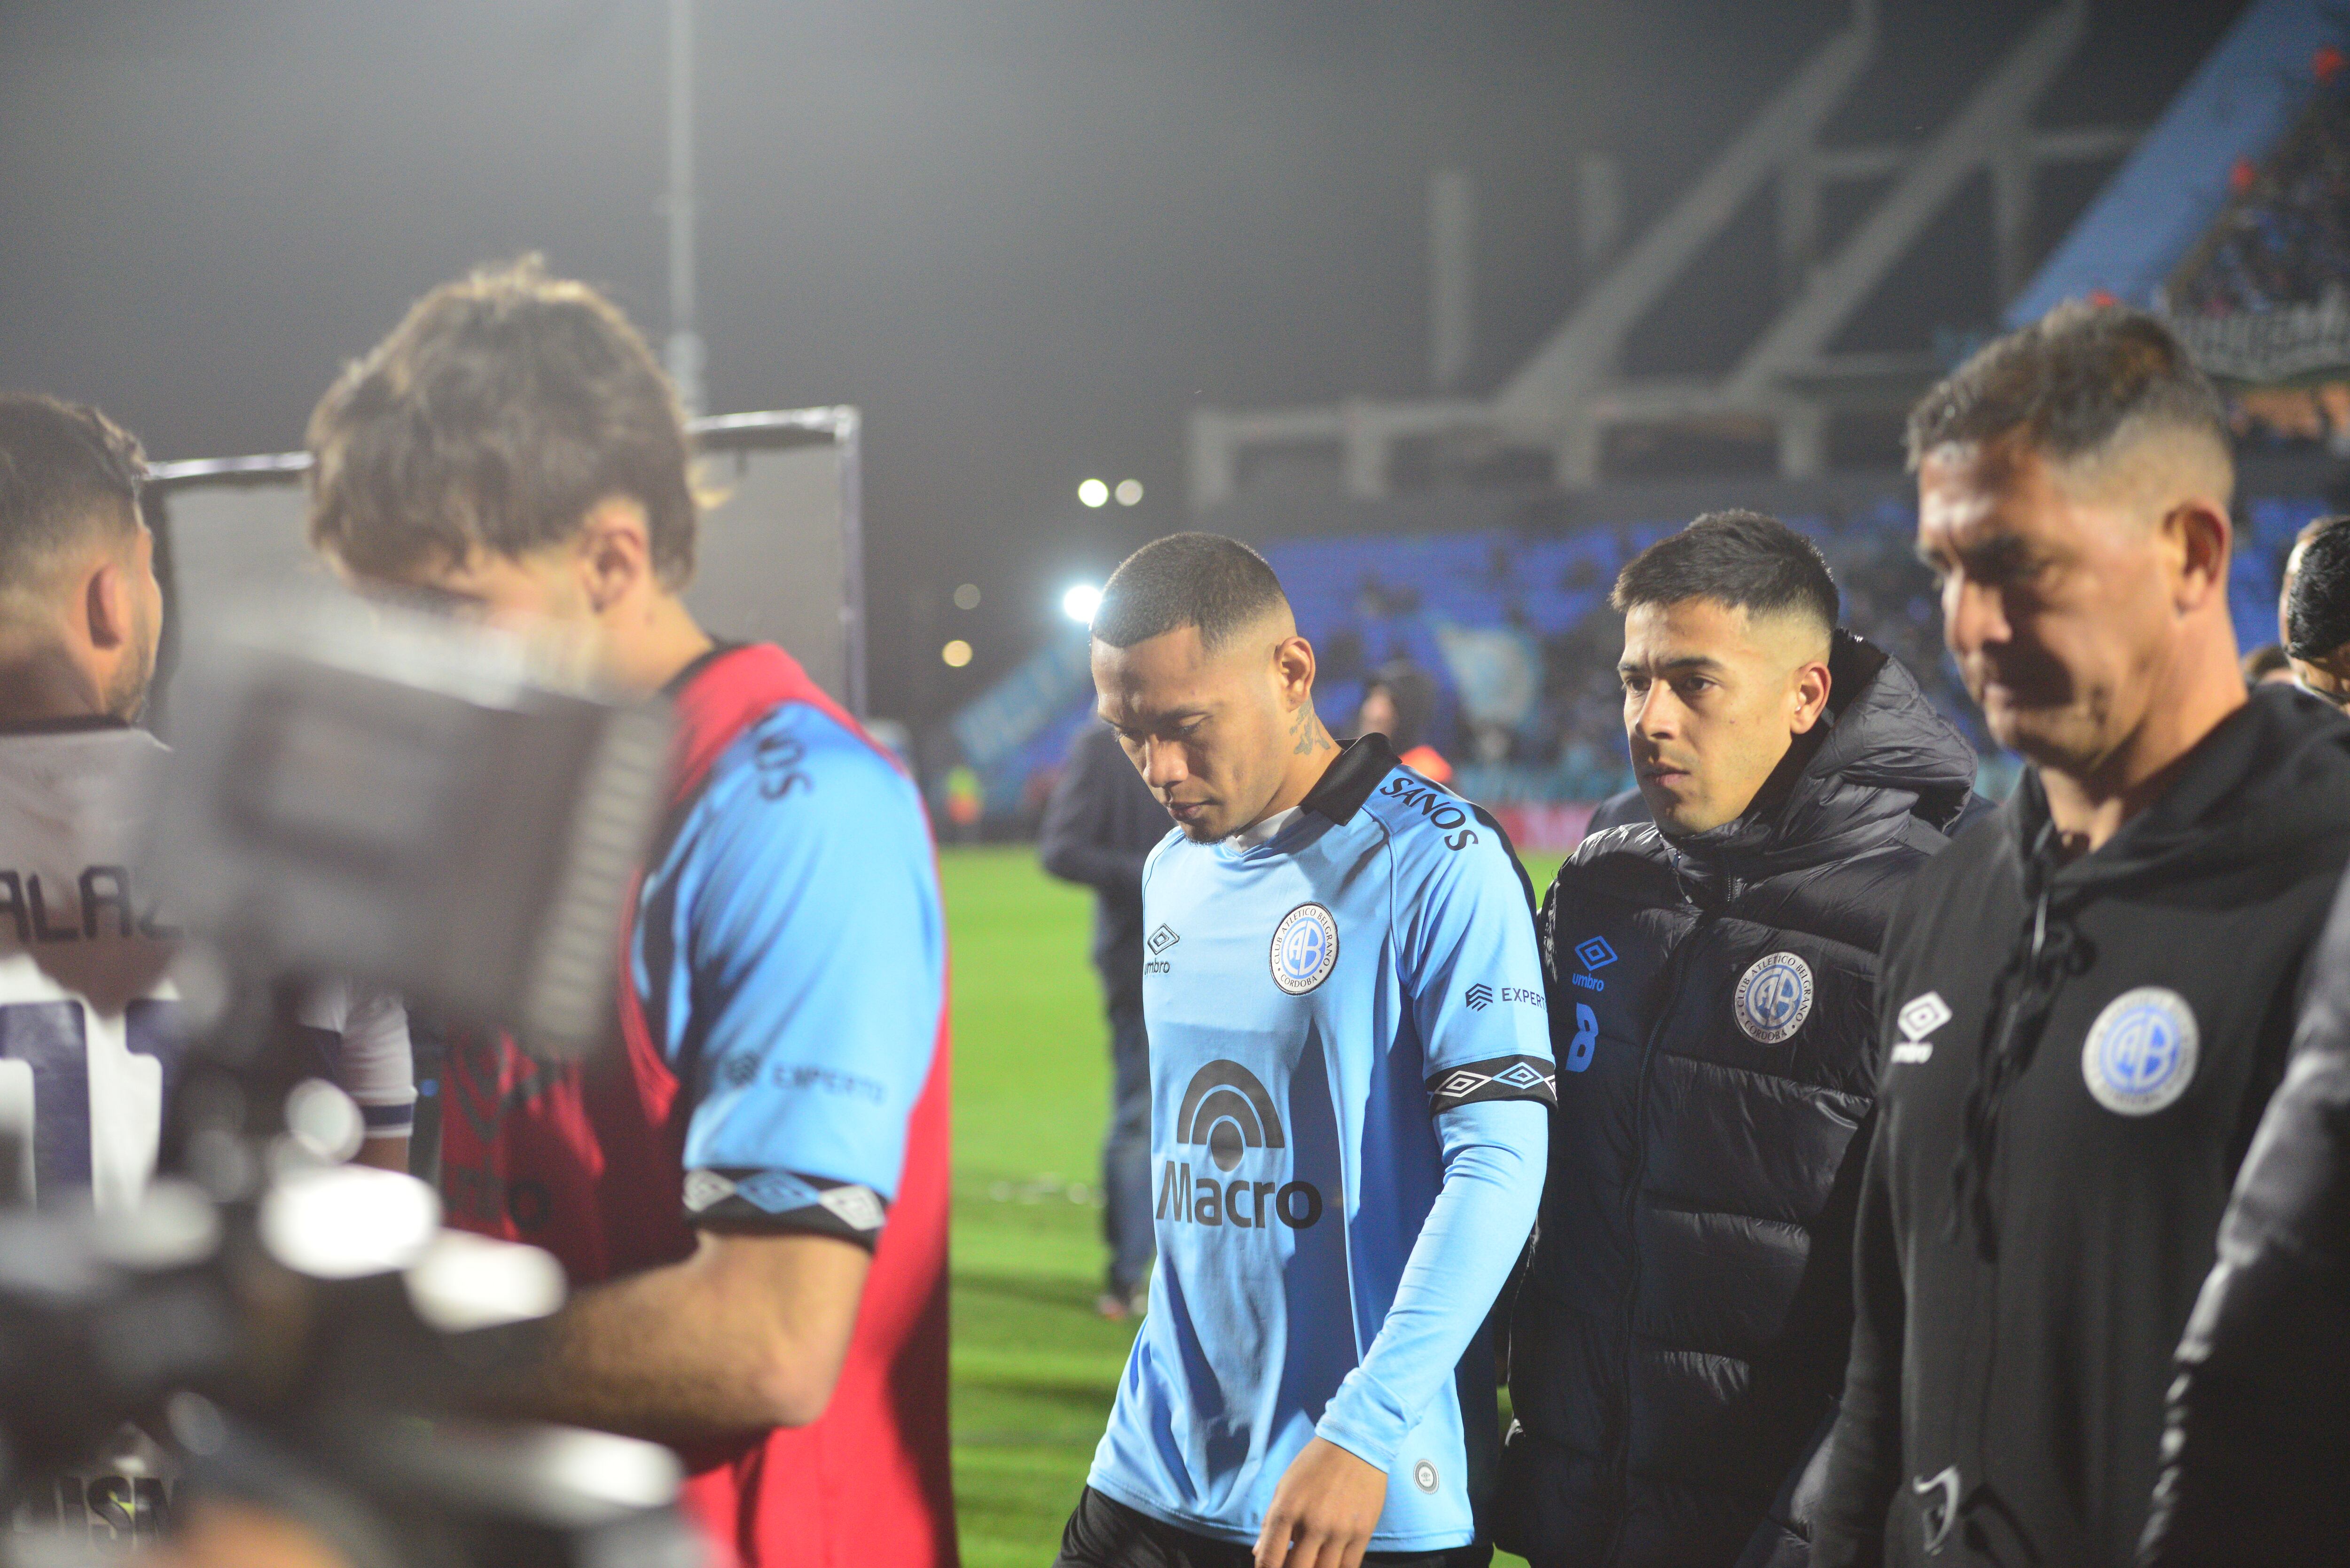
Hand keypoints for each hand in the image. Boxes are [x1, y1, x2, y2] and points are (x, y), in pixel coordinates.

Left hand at [1254, 1436, 1387, 1567]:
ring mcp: (1339, 1531)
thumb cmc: (1315, 1463)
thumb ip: (1271, 1521)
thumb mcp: (1285, 1486)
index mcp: (1287, 1510)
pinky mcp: (1363, 1533)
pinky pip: (1348, 1567)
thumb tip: (1258, 1552)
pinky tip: (1330, 1563)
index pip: (1269, 1559)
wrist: (1356, 1445)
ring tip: (1311, 1561)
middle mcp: (1313, 1524)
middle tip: (1292, 1563)